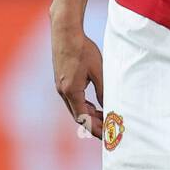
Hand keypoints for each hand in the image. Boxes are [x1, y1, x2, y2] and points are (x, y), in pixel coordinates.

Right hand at [51, 19, 103, 137]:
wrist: (65, 33)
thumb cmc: (83, 49)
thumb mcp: (98, 70)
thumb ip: (103, 90)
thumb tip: (108, 106)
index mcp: (71, 91)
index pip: (83, 118)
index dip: (95, 129)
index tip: (107, 136)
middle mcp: (63, 92)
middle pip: (78, 116)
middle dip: (93, 125)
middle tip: (109, 131)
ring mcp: (61, 87)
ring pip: (76, 109)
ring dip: (89, 116)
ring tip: (105, 119)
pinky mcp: (62, 81)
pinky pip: (73, 100)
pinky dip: (85, 106)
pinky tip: (96, 106)